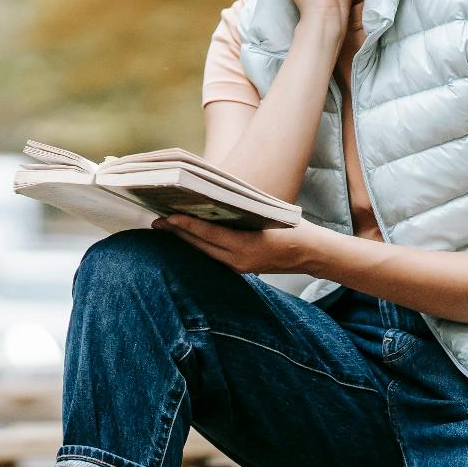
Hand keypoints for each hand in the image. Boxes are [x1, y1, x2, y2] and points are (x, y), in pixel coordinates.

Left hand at [150, 214, 330, 275]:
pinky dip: (199, 245)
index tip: (168, 216)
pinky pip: (213, 256)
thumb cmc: (292, 228)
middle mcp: (238, 261)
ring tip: (165, 227)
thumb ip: (241, 209)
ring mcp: (238, 268)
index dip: (186, 225)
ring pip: (203, 253)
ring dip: (185, 240)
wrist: (312, 254)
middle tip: (155, 221)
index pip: (209, 235)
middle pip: (200, 246)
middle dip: (177, 234)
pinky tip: (187, 236)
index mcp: (245, 248)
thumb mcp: (267, 214)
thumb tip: (213, 197)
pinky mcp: (240, 268)